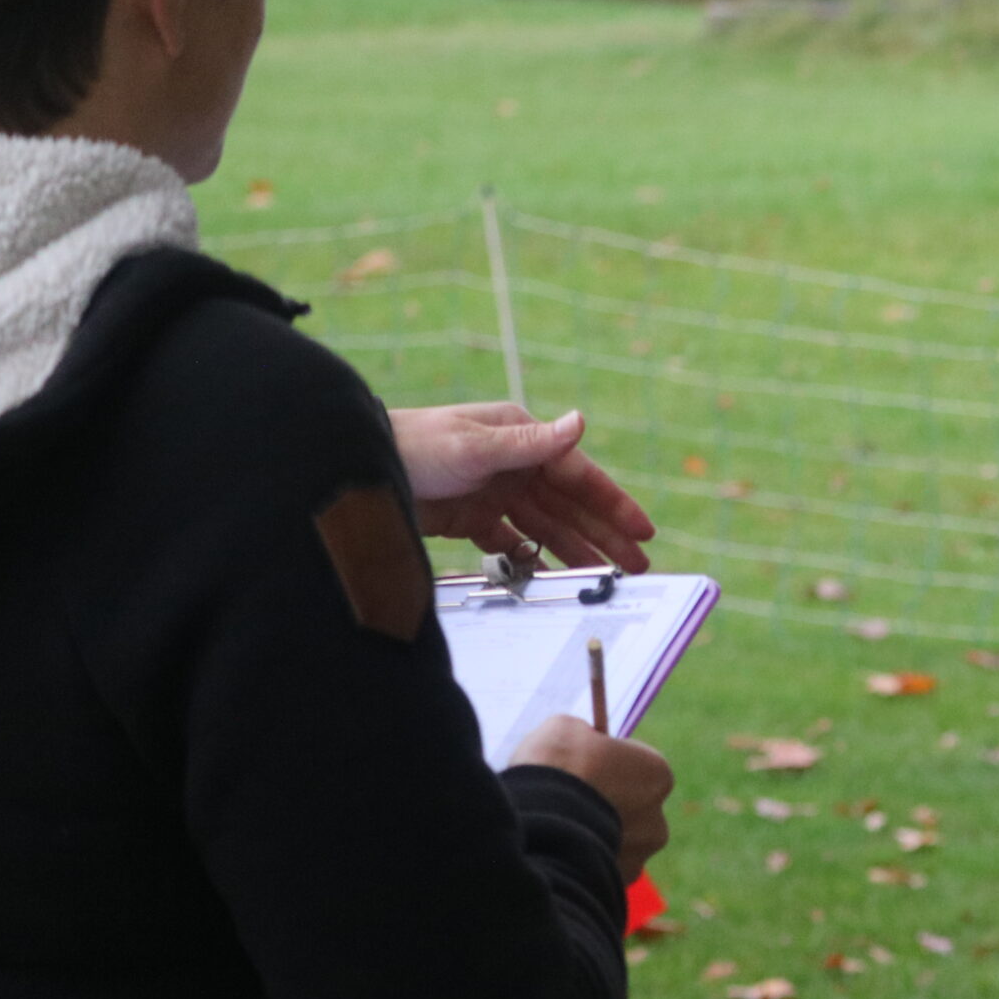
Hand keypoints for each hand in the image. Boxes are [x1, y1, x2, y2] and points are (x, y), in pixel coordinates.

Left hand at [389, 404, 653, 571]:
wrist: (357, 473)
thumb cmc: (415, 447)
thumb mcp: (476, 446)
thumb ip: (531, 443)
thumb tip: (581, 421)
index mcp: (521, 438)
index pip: (577, 475)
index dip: (613, 504)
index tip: (642, 531)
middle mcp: (514, 464)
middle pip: (569, 506)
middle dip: (605, 534)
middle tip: (638, 564)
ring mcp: (494, 492)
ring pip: (546, 527)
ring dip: (576, 550)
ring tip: (606, 576)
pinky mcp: (472, 518)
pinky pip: (511, 543)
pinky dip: (531, 559)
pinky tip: (552, 578)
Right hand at [510, 714, 674, 881]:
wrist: (538, 824)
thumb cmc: (557, 767)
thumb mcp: (567, 728)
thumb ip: (583, 736)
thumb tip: (581, 739)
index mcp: (658, 776)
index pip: (638, 768)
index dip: (608, 767)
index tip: (583, 768)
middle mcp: (658, 822)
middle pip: (631, 810)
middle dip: (606, 807)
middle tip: (569, 802)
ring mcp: (638, 859)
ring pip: (616, 844)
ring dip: (594, 837)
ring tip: (558, 829)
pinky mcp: (615, 886)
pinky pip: (599, 869)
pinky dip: (582, 862)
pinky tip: (557, 852)